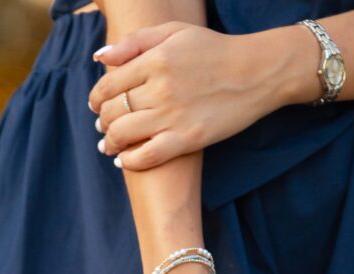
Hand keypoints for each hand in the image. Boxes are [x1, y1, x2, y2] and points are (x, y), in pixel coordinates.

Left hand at [88, 23, 297, 171]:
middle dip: (102, 121)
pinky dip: (129, 161)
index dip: (96, 98)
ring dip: (110, 142)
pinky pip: (146, 156)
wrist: (257, 72)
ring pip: (123, 135)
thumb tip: (100, 58)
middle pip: (112, 111)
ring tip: (110, 143)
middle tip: (103, 125)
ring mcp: (173, 115)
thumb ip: (135, 42)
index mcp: (155, 60)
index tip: (97, 105)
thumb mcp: (175, 32)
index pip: (108, 85)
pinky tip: (123, 160)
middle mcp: (160, 88)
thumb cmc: (214, 50)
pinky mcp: (187, 139)